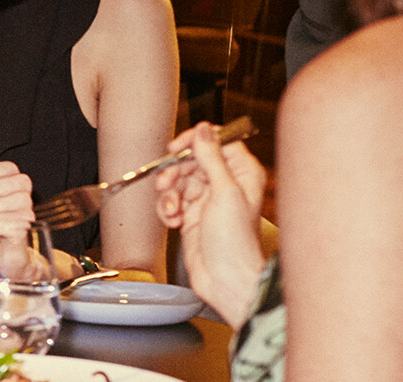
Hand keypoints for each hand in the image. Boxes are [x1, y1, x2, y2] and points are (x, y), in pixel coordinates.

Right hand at [154, 122, 266, 326]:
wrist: (224, 279)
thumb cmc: (234, 242)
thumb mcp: (223, 192)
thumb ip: (211, 158)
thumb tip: (205, 130)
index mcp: (242, 173)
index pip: (216, 142)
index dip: (195, 142)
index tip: (177, 148)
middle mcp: (225, 184)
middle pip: (191, 160)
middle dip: (175, 172)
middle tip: (168, 184)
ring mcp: (207, 199)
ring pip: (177, 180)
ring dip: (168, 194)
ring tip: (172, 210)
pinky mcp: (191, 214)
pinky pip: (170, 200)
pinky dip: (166, 209)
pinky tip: (172, 221)